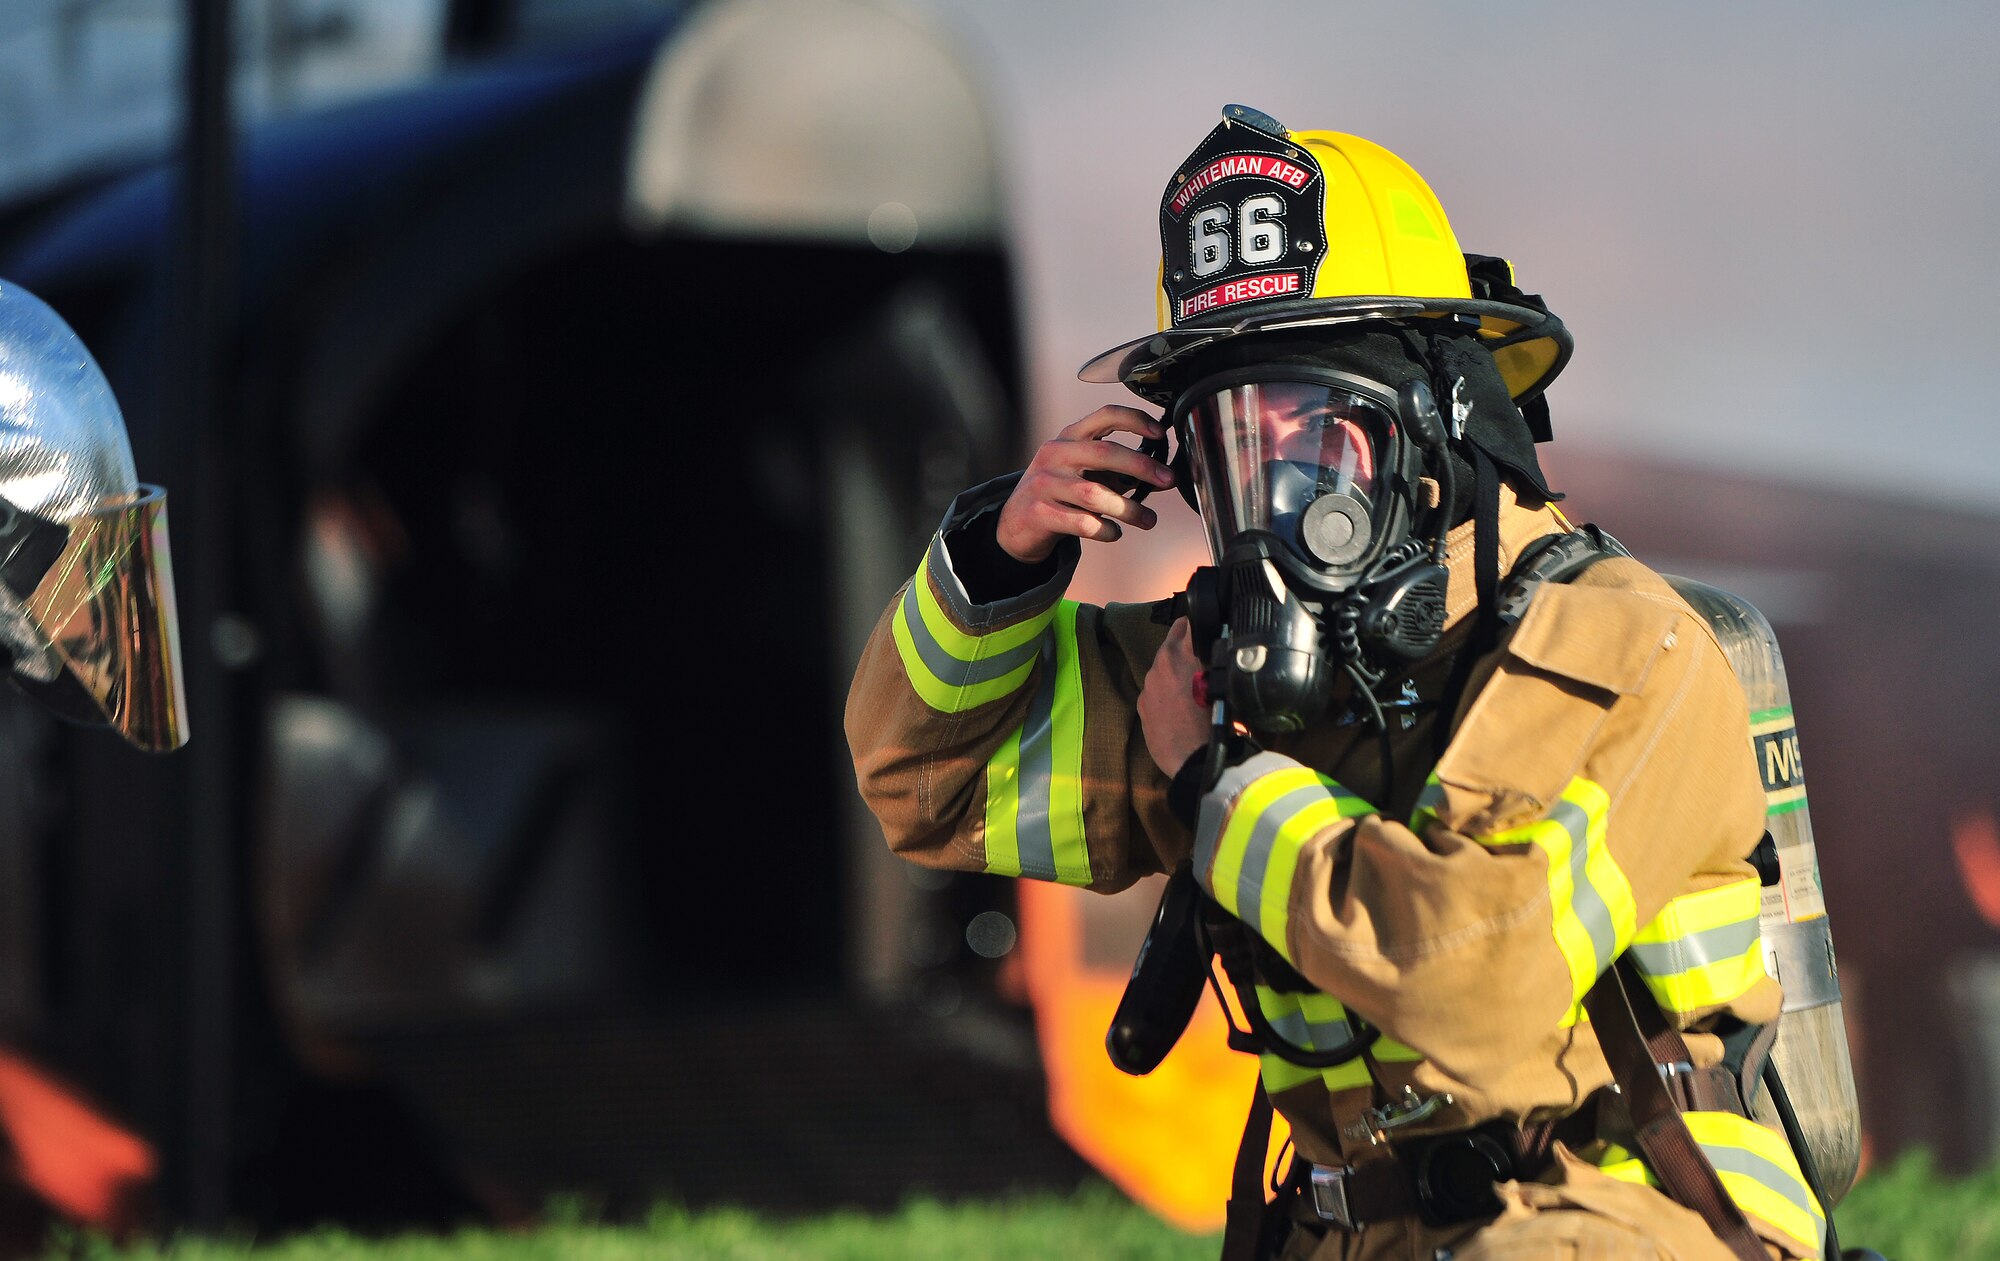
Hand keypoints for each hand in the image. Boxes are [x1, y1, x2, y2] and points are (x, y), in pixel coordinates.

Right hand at [996, 406, 1173, 563]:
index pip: (1105, 415)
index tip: (1160, 434)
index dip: (1135, 420)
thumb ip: (1117, 471)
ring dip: (1129, 508)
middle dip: (1141, 466)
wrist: (1016, 523)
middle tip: (1167, 480)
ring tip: (1148, 520)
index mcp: (1069, 437)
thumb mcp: (1083, 472)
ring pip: (1095, 494)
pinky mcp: (1039, 513)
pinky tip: (1115, 532)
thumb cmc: (1060, 494)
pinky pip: (1082, 523)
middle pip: (1104, 453)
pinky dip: (1106, 530)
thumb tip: (1161, 476)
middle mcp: (1055, 454)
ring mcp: (1044, 483)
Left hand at [1139, 617, 1207, 776]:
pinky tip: (1178, 708)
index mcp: (1182, 653)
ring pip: (1161, 669)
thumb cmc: (1219, 723)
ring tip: (1192, 689)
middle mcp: (1160, 665)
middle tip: (1200, 658)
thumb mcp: (1228, 687)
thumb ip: (1220, 665)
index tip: (1203, 626)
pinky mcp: (1141, 706)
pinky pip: (1154, 692)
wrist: (1195, 760)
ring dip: (1174, 673)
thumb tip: (1222, 656)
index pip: (1187, 623)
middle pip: (1172, 644)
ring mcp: (1148, 686)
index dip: (1197, 624)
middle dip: (1185, 648)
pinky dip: (1164, 695)